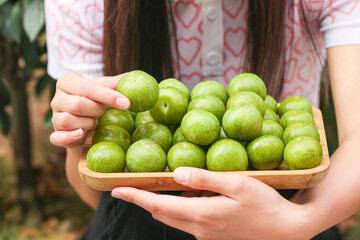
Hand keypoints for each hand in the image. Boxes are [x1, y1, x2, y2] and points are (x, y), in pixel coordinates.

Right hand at [50, 73, 129, 147]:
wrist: (83, 122)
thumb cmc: (94, 100)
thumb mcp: (103, 89)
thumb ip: (115, 83)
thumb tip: (133, 76)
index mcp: (68, 82)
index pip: (87, 87)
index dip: (108, 96)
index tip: (127, 103)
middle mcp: (57, 98)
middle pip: (77, 104)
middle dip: (97, 110)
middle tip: (104, 111)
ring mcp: (55, 117)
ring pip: (69, 121)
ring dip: (88, 123)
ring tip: (94, 121)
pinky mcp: (55, 134)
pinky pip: (57, 138)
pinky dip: (70, 137)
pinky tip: (81, 134)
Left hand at [112, 167, 310, 239]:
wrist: (286, 230)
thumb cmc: (265, 204)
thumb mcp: (237, 185)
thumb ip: (205, 179)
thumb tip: (176, 174)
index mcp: (202, 214)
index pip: (159, 206)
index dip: (136, 198)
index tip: (116, 190)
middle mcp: (199, 228)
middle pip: (161, 214)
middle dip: (143, 200)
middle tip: (129, 186)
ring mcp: (206, 234)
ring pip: (174, 217)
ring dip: (162, 203)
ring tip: (159, 185)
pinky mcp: (213, 235)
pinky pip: (189, 219)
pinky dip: (181, 206)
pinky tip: (192, 193)